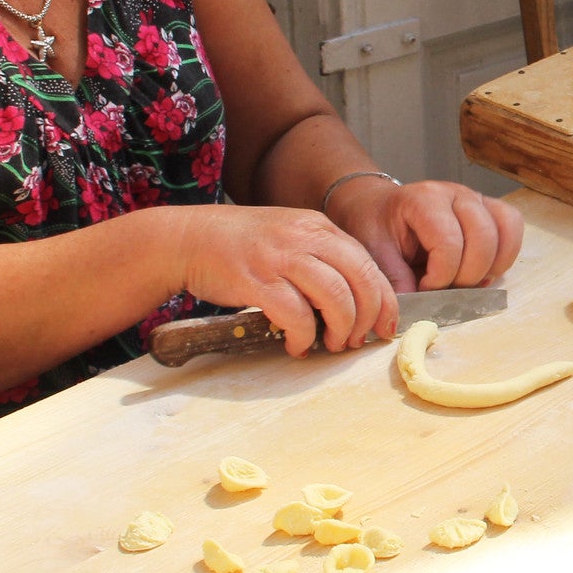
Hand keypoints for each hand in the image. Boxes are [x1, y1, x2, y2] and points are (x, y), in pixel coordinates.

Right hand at [176, 206, 397, 355]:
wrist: (187, 238)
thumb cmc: (239, 245)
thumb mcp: (288, 237)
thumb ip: (320, 258)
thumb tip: (355, 300)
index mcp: (317, 226)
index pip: (368, 263)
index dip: (383, 300)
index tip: (384, 326)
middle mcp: (305, 236)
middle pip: (361, 279)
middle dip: (367, 318)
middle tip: (355, 341)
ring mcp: (281, 257)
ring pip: (336, 297)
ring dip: (340, 329)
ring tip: (330, 345)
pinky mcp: (257, 280)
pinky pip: (296, 315)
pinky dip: (303, 337)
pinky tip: (296, 345)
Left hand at [326, 179, 523, 294]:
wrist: (379, 206)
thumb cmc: (377, 227)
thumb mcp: (375, 251)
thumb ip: (394, 278)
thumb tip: (415, 309)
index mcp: (424, 199)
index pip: (450, 243)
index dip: (441, 277)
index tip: (424, 288)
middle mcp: (455, 193)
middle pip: (483, 239)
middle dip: (466, 276)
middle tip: (445, 288)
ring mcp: (476, 198)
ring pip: (504, 234)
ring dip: (489, 268)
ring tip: (463, 280)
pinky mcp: (489, 207)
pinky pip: (513, 229)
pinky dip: (504, 256)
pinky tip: (481, 270)